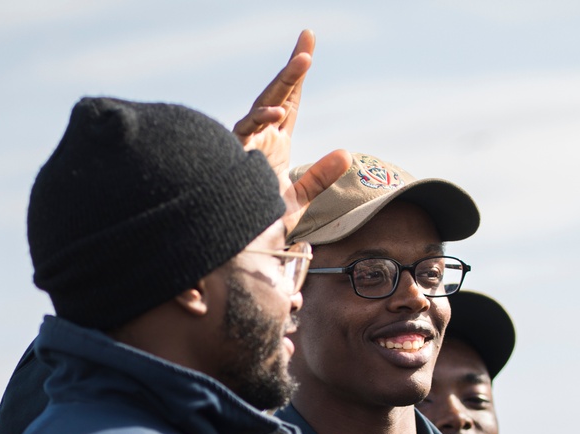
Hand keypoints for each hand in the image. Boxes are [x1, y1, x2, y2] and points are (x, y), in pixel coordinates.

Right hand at [232, 29, 349, 234]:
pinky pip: (246, 130)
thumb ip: (320, 177)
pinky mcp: (234, 155)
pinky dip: (261, 119)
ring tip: (304, 62)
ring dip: (283, 82)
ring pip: (263, 104)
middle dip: (292, 67)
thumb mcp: (299, 200)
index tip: (308, 44)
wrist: (238, 247)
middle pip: (278, 94)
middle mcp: (260, 137)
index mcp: (275, 142)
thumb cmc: (261, 224)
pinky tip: (278, 112)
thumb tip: (346, 154)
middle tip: (307, 39)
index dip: (299, 76)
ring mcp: (246, 144)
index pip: (291, 102)